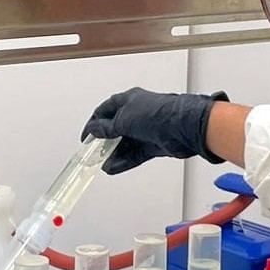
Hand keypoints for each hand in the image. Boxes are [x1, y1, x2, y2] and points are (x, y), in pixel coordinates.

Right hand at [83, 87, 228, 174]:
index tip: (86, 138)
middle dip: (103, 143)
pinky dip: (124, 162)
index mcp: (129, 100)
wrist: (183, 127)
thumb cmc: (158, 113)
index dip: (93, 124)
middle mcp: (137, 114)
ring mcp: (145, 130)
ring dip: (113, 155)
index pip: (105, 111)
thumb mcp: (124, 119)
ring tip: (102, 164)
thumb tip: (94, 130)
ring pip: (124, 144)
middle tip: (93, 154)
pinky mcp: (153, 145)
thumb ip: (107, 127)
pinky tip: (113, 168)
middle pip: (114, 130)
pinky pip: (134, 155)